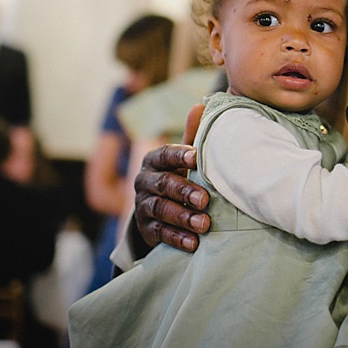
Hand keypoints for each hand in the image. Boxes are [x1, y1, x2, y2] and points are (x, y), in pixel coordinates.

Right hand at [133, 104, 210, 251]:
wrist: (159, 210)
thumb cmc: (179, 176)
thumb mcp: (184, 158)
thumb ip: (192, 136)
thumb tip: (201, 105)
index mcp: (154, 160)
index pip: (164, 154)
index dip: (178, 156)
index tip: (196, 158)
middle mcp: (144, 181)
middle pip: (162, 184)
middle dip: (183, 191)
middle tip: (205, 200)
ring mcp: (143, 205)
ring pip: (160, 209)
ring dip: (182, 217)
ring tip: (204, 224)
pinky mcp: (146, 229)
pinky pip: (159, 233)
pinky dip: (176, 238)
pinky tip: (194, 243)